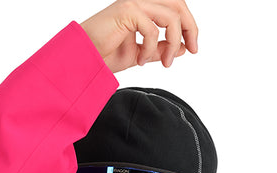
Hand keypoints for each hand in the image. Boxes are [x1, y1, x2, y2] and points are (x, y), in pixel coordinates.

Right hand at [81, 0, 198, 72]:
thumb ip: (160, 49)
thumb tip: (182, 47)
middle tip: (192, 50)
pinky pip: (152, 30)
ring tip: (165, 63)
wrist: (84, 58)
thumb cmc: (105, 54)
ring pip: (171, 17)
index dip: (189, 25)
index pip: (176, 6)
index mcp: (143, 6)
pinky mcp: (127, 10)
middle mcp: (140, 0)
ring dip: (173, 43)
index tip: (192, 48)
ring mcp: (133, 2)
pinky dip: (151, 49)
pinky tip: (140, 61)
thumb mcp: (141, 54)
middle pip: (178, 4)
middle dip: (190, 28)